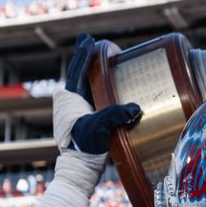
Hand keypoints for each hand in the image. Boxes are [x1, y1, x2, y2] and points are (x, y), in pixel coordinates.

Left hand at [54, 33, 141, 155]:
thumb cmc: (84, 146)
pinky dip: (98, 86)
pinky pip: (92, 96)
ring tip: (100, 59)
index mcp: (70, 98)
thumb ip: (114, 115)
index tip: (88, 40)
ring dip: (92, 71)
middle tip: (90, 42)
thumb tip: (135, 107)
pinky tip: (105, 85)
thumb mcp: (98, 128)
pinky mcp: (85, 119)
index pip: (77, 70)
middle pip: (79, 74)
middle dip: (86, 58)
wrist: (80, 167)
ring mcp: (78, 110)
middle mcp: (71, 101)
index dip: (84, 54)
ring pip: (84, 85)